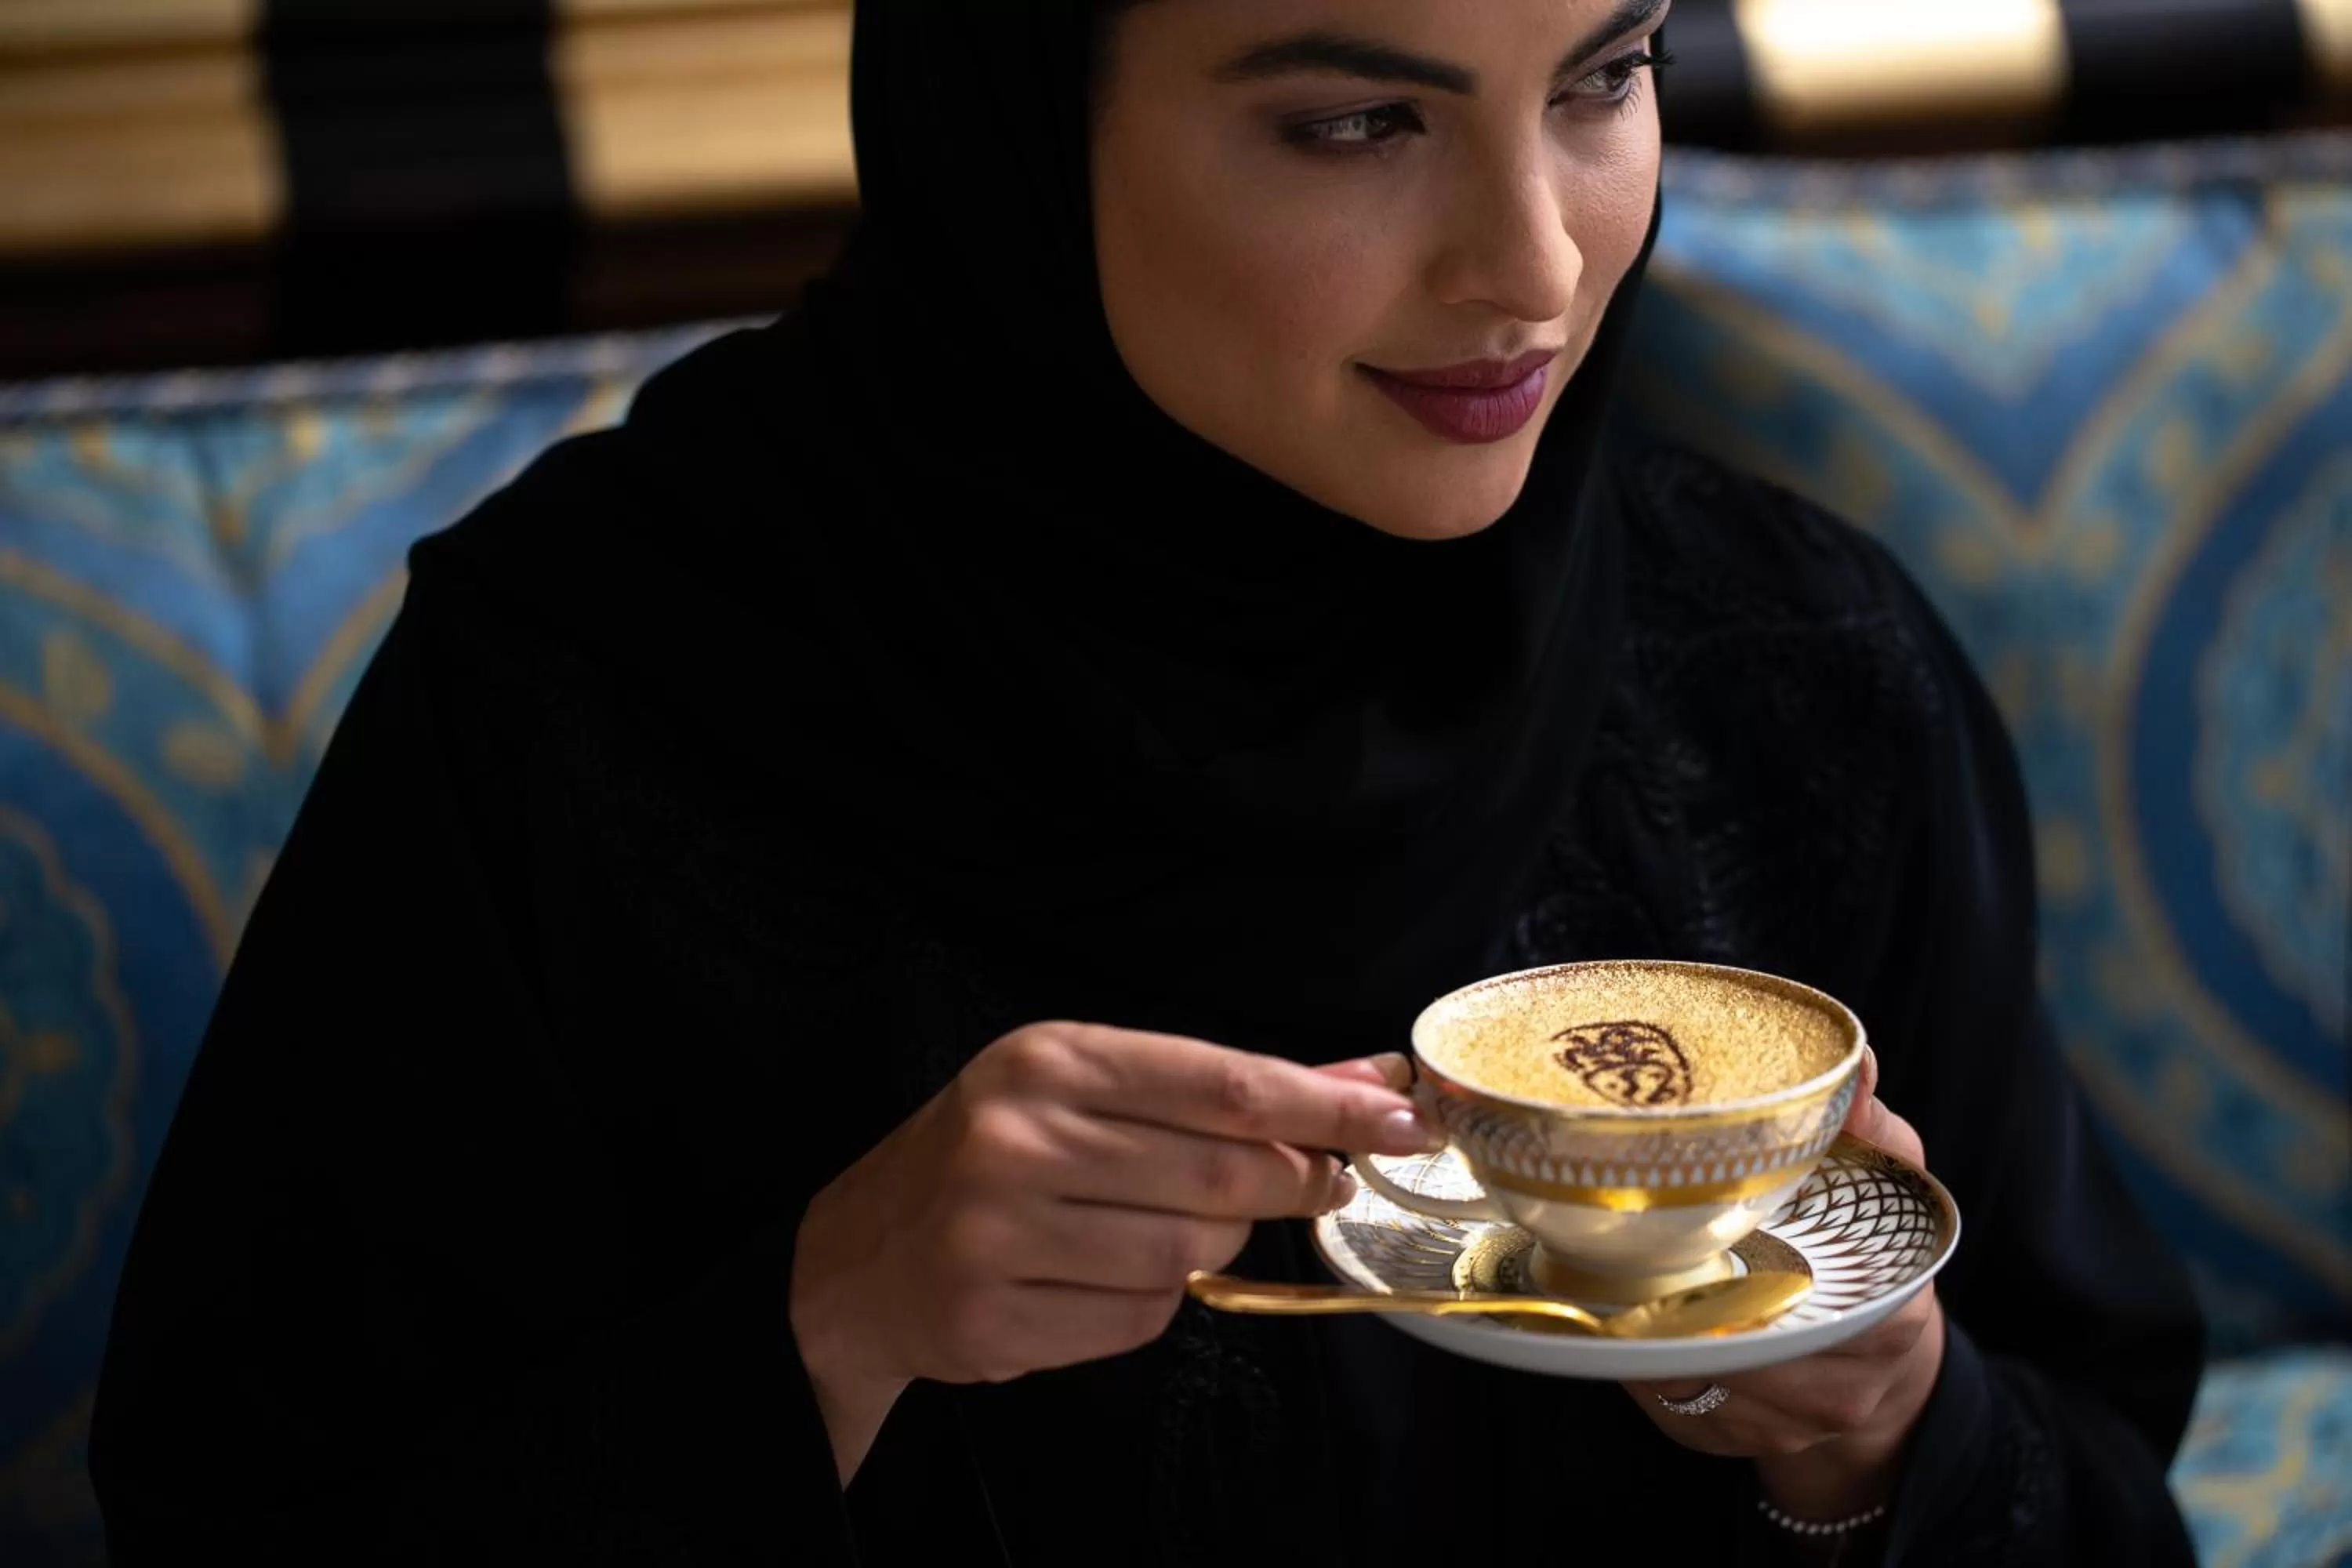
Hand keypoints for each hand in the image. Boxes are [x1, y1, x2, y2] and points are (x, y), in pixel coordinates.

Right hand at [789, 1024, 1439, 1480]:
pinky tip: (1102, 1276)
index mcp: (1049, 1060)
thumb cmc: (994, 1156)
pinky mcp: (995, 1316)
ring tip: (1161, 1225)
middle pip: (1222, 1173)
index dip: (1325, 1106)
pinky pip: (1140, 1320)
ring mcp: (999, 1232)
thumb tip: (1365, 1082)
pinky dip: (1151, 1304)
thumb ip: (1226, 1087)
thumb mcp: (1089, 1090)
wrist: (859, 1258)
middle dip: (1291, 1183)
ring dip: (1208, 1247)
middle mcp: (1018, 1138)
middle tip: (1319, 1184)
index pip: (1223, 1084)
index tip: (1402, 1119)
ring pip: (1188, 1254)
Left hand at [1623, 1047, 1946, 1521]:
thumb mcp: (1885, 1186)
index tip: (1691, 1228)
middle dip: (1677, 1297)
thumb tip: (1855, 1062)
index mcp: (1889, 1319)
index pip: (1813, 1301)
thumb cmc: (1872, 1257)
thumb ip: (1872, 1129)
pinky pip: (1664, 1399)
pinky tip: (1621, 1317)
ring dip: (1645, 1327)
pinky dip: (1637, 1356)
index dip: (1742, 1265)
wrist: (1884, 1370)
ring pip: (1691, 1376)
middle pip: (1737, 1345)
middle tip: (1622, 1243)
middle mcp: (1842, 1387)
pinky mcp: (1727, 1442)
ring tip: (1608, 1272)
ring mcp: (1787, 1426)